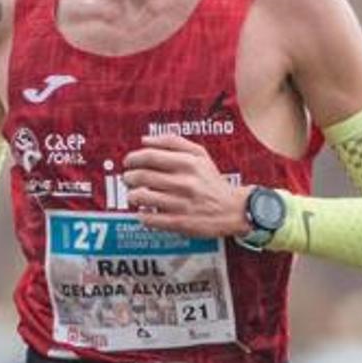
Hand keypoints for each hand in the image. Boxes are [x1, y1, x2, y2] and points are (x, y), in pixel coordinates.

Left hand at [122, 133, 249, 238]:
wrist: (233, 210)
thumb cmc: (211, 181)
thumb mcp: (199, 154)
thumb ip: (172, 142)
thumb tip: (145, 140)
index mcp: (188, 163)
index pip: (150, 156)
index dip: (133, 158)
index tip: (128, 162)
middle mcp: (184, 182)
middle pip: (142, 176)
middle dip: (129, 177)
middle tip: (128, 178)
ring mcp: (181, 203)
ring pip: (142, 197)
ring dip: (132, 196)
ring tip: (134, 195)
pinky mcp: (180, 222)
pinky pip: (150, 218)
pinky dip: (142, 215)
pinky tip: (144, 211)